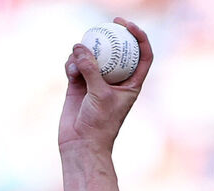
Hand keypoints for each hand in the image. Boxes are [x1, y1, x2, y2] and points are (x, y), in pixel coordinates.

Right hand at [59, 18, 152, 154]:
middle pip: (117, 52)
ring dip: (84, 53)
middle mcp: (115, 81)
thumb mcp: (99, 95)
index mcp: (132, 84)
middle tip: (104, 24)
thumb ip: (91, 70)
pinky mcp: (78, 84)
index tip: (128, 25)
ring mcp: (96, 82)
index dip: (140, 38)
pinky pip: (75, 65)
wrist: (81, 143)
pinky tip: (70, 70)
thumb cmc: (99, 124)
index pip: (143, 56)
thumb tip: (80, 46)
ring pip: (92, 56)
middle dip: (111, 36)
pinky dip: (72, 64)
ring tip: (78, 59)